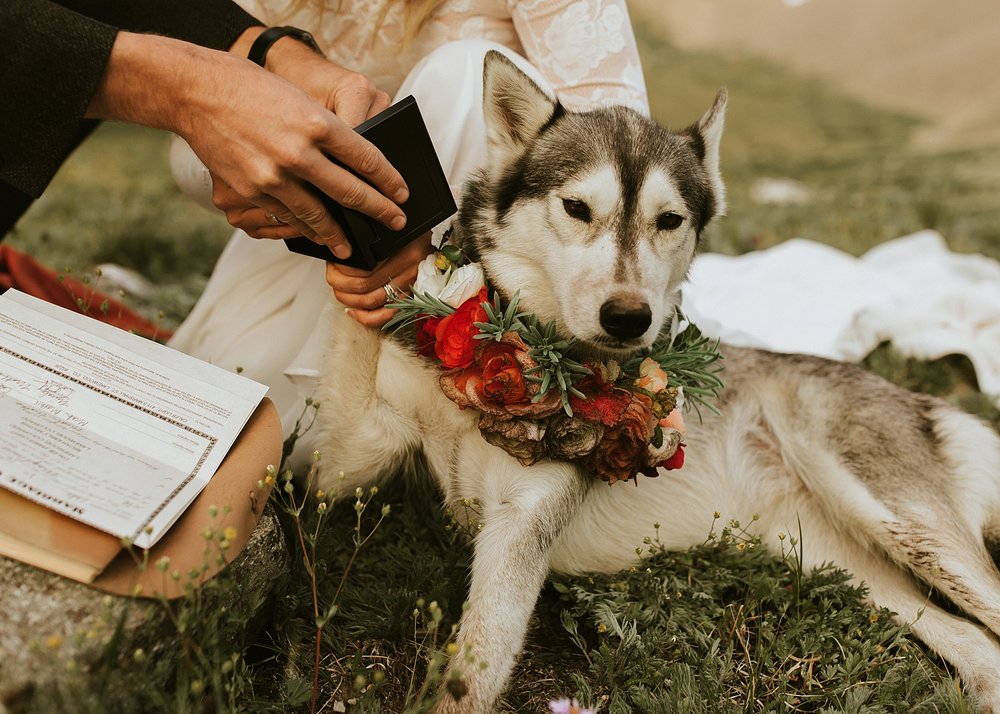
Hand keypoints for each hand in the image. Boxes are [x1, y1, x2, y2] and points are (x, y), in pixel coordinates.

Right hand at [87, 32, 408, 257]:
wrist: (196, 92)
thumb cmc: (253, 90)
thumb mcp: (301, 101)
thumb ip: (329, 133)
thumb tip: (357, 165)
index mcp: (317, 123)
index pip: (367, 159)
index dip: (390, 181)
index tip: (402, 194)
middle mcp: (298, 152)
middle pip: (351, 192)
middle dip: (378, 212)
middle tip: (395, 223)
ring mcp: (273, 176)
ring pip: (318, 215)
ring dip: (338, 234)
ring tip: (352, 246)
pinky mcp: (251, 191)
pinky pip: (285, 216)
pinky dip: (303, 227)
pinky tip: (314, 234)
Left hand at [327, 232, 434, 326]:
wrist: (436, 242)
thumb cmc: (414, 234)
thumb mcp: (396, 228)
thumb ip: (375, 235)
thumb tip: (345, 249)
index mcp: (404, 250)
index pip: (364, 268)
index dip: (342, 269)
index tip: (334, 263)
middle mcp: (408, 270)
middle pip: (363, 286)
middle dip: (340, 283)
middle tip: (332, 275)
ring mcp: (409, 286)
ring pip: (370, 302)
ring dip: (348, 299)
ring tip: (339, 290)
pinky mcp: (409, 299)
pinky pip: (385, 316)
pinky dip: (365, 318)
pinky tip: (352, 310)